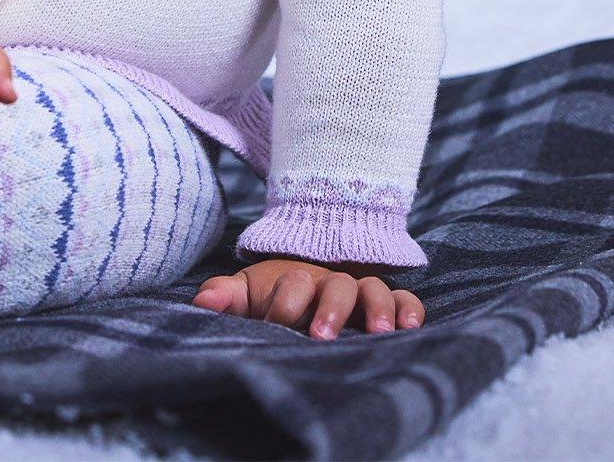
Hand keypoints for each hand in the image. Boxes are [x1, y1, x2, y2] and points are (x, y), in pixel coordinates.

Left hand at [191, 258, 424, 339]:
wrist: (302, 285)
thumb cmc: (273, 295)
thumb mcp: (247, 293)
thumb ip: (225, 295)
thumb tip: (202, 302)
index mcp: (296, 279)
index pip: (294, 283)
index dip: (284, 304)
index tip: (273, 324)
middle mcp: (330, 283)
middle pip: (336, 286)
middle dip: (330, 309)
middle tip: (321, 335)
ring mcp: (359, 292)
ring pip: (374, 289)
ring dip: (376, 308)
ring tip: (377, 333)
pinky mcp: (383, 306)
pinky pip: (404, 299)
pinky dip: (409, 308)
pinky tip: (411, 326)